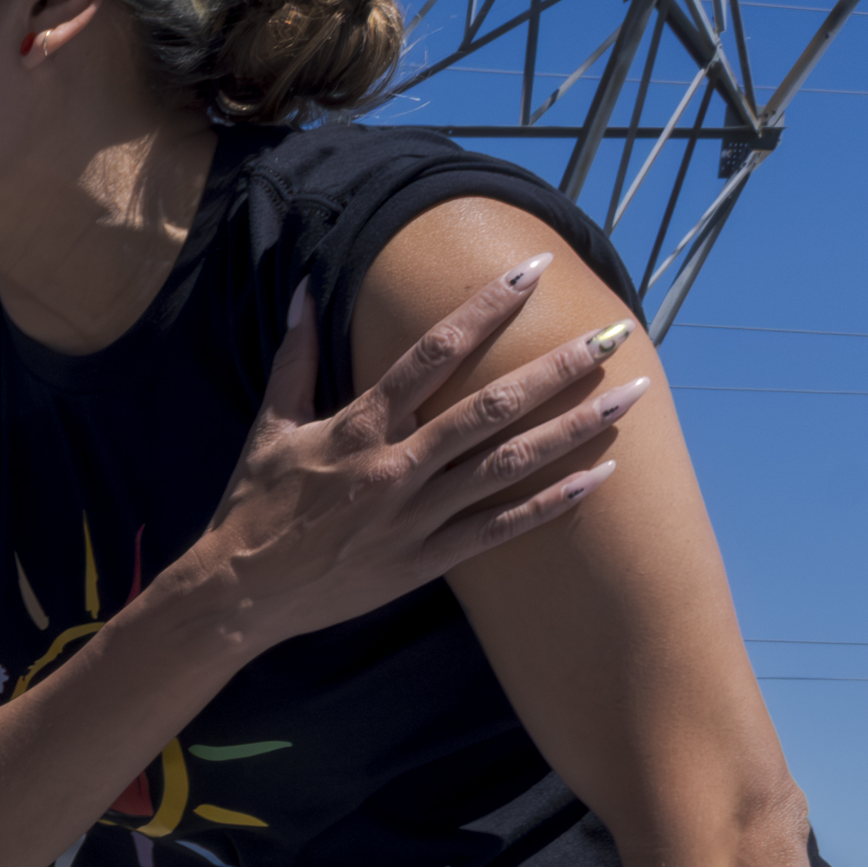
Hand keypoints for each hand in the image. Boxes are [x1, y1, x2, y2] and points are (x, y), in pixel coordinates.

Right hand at [188, 265, 642, 658]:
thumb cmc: (253, 507)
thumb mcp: (269, 427)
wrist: (237, 595)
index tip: (533, 271)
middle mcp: (395, 466)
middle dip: (558, 366)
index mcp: (359, 426)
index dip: (487, 307)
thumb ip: (295, 358)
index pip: (434, 352)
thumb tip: (303, 289)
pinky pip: (499, 528)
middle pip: (491, 406)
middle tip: (615, 333)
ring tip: (630, 396)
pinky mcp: (424, 559)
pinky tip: (600, 477)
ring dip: (574, 428)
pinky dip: (551, 503)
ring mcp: (414, 516)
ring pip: (508, 463)